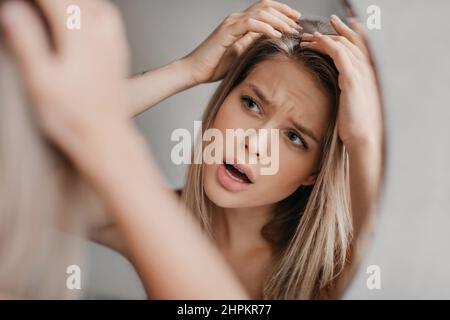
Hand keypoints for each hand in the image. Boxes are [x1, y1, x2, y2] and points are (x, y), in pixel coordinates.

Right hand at [0, 0, 129, 161]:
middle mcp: (102, 39)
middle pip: (79, 0)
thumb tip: (13, 12)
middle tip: (36, 3)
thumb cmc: (75, 119)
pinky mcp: (119, 60)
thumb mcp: (40, 82)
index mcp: (81, 39)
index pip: (56, 0)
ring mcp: (113, 49)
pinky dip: (96, 10)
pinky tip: (89, 18)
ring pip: (99, 7)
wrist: (105, 139)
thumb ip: (27, 43)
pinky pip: (111, 22)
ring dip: (79, 0)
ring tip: (59, 4)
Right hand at [183, 0, 300, 84]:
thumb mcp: (241, 54)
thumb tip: (273, 41)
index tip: (296, 21)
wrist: (194, 71)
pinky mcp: (226, 32)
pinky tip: (276, 35)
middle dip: (284, 12)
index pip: (265, 10)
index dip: (282, 12)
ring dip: (278, 20)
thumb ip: (254, 44)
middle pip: (265, 6)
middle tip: (298, 23)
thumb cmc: (215, 66)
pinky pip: (250, 24)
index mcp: (241, 23)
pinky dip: (265, 28)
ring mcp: (231, 23)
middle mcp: (236, 19)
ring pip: (260, 13)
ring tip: (290, 30)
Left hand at [300, 15, 382, 152]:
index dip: (346, 32)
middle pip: (350, 41)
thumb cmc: (355, 125)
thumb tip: (334, 86)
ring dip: (323, 39)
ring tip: (306, 39)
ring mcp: (361, 74)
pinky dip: (328, 45)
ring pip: (343, 45)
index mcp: (368, 75)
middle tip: (310, 33)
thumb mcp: (351, 103)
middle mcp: (367, 70)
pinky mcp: (352, 81)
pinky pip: (340, 55)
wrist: (362, 138)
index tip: (330, 27)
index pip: (359, 45)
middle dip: (331, 32)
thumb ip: (346, 90)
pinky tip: (316, 43)